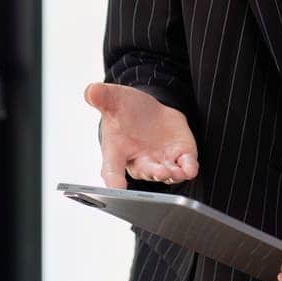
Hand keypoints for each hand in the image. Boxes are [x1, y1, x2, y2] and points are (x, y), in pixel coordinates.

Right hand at [83, 82, 198, 186]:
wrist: (148, 110)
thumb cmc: (126, 112)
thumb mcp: (114, 100)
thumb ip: (103, 97)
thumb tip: (92, 91)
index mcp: (117, 153)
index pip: (111, 171)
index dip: (113, 181)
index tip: (116, 189)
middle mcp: (140, 162)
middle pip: (145, 172)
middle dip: (153, 173)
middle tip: (159, 172)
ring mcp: (161, 161)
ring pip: (167, 173)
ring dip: (172, 174)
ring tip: (176, 171)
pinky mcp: (179, 156)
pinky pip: (185, 166)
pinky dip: (188, 168)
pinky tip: (190, 169)